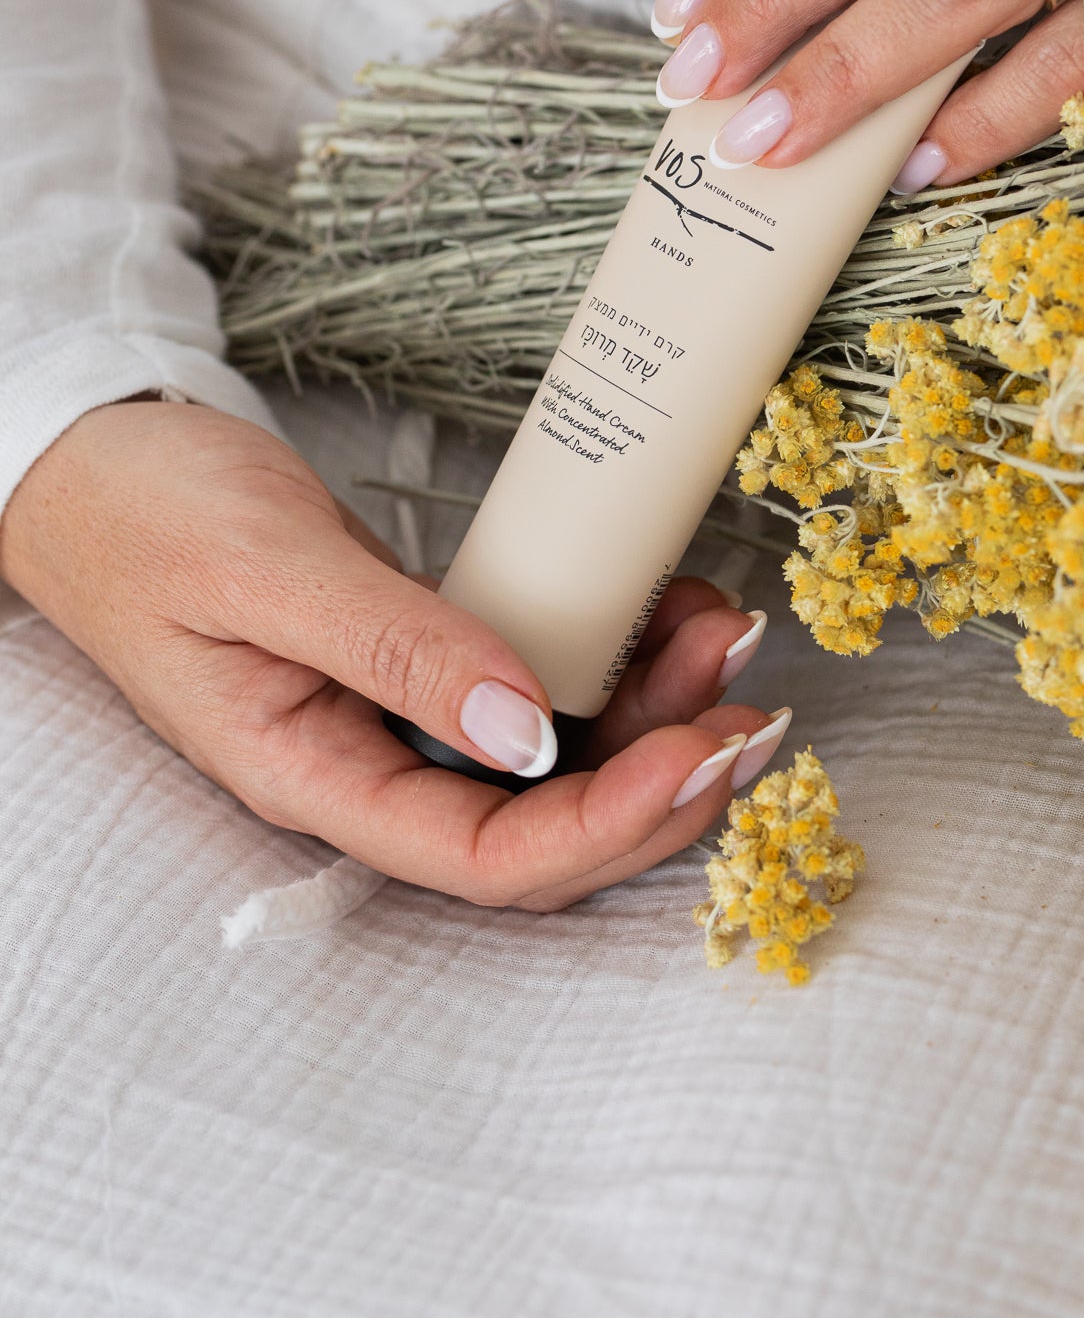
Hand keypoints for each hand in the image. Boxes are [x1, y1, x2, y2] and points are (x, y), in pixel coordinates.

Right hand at [0, 402, 781, 909]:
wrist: (93, 460)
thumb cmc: (147, 514)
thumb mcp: (266, 571)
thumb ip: (394, 651)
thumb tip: (527, 733)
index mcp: (313, 775)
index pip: (482, 857)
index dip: (607, 829)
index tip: (702, 756)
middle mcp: (367, 766)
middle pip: (541, 826)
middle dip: (660, 780)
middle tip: (754, 707)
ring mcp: (398, 716)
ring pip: (554, 758)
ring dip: (653, 712)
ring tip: (726, 636)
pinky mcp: (422, 660)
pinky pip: (534, 687)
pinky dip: (609, 658)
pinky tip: (662, 611)